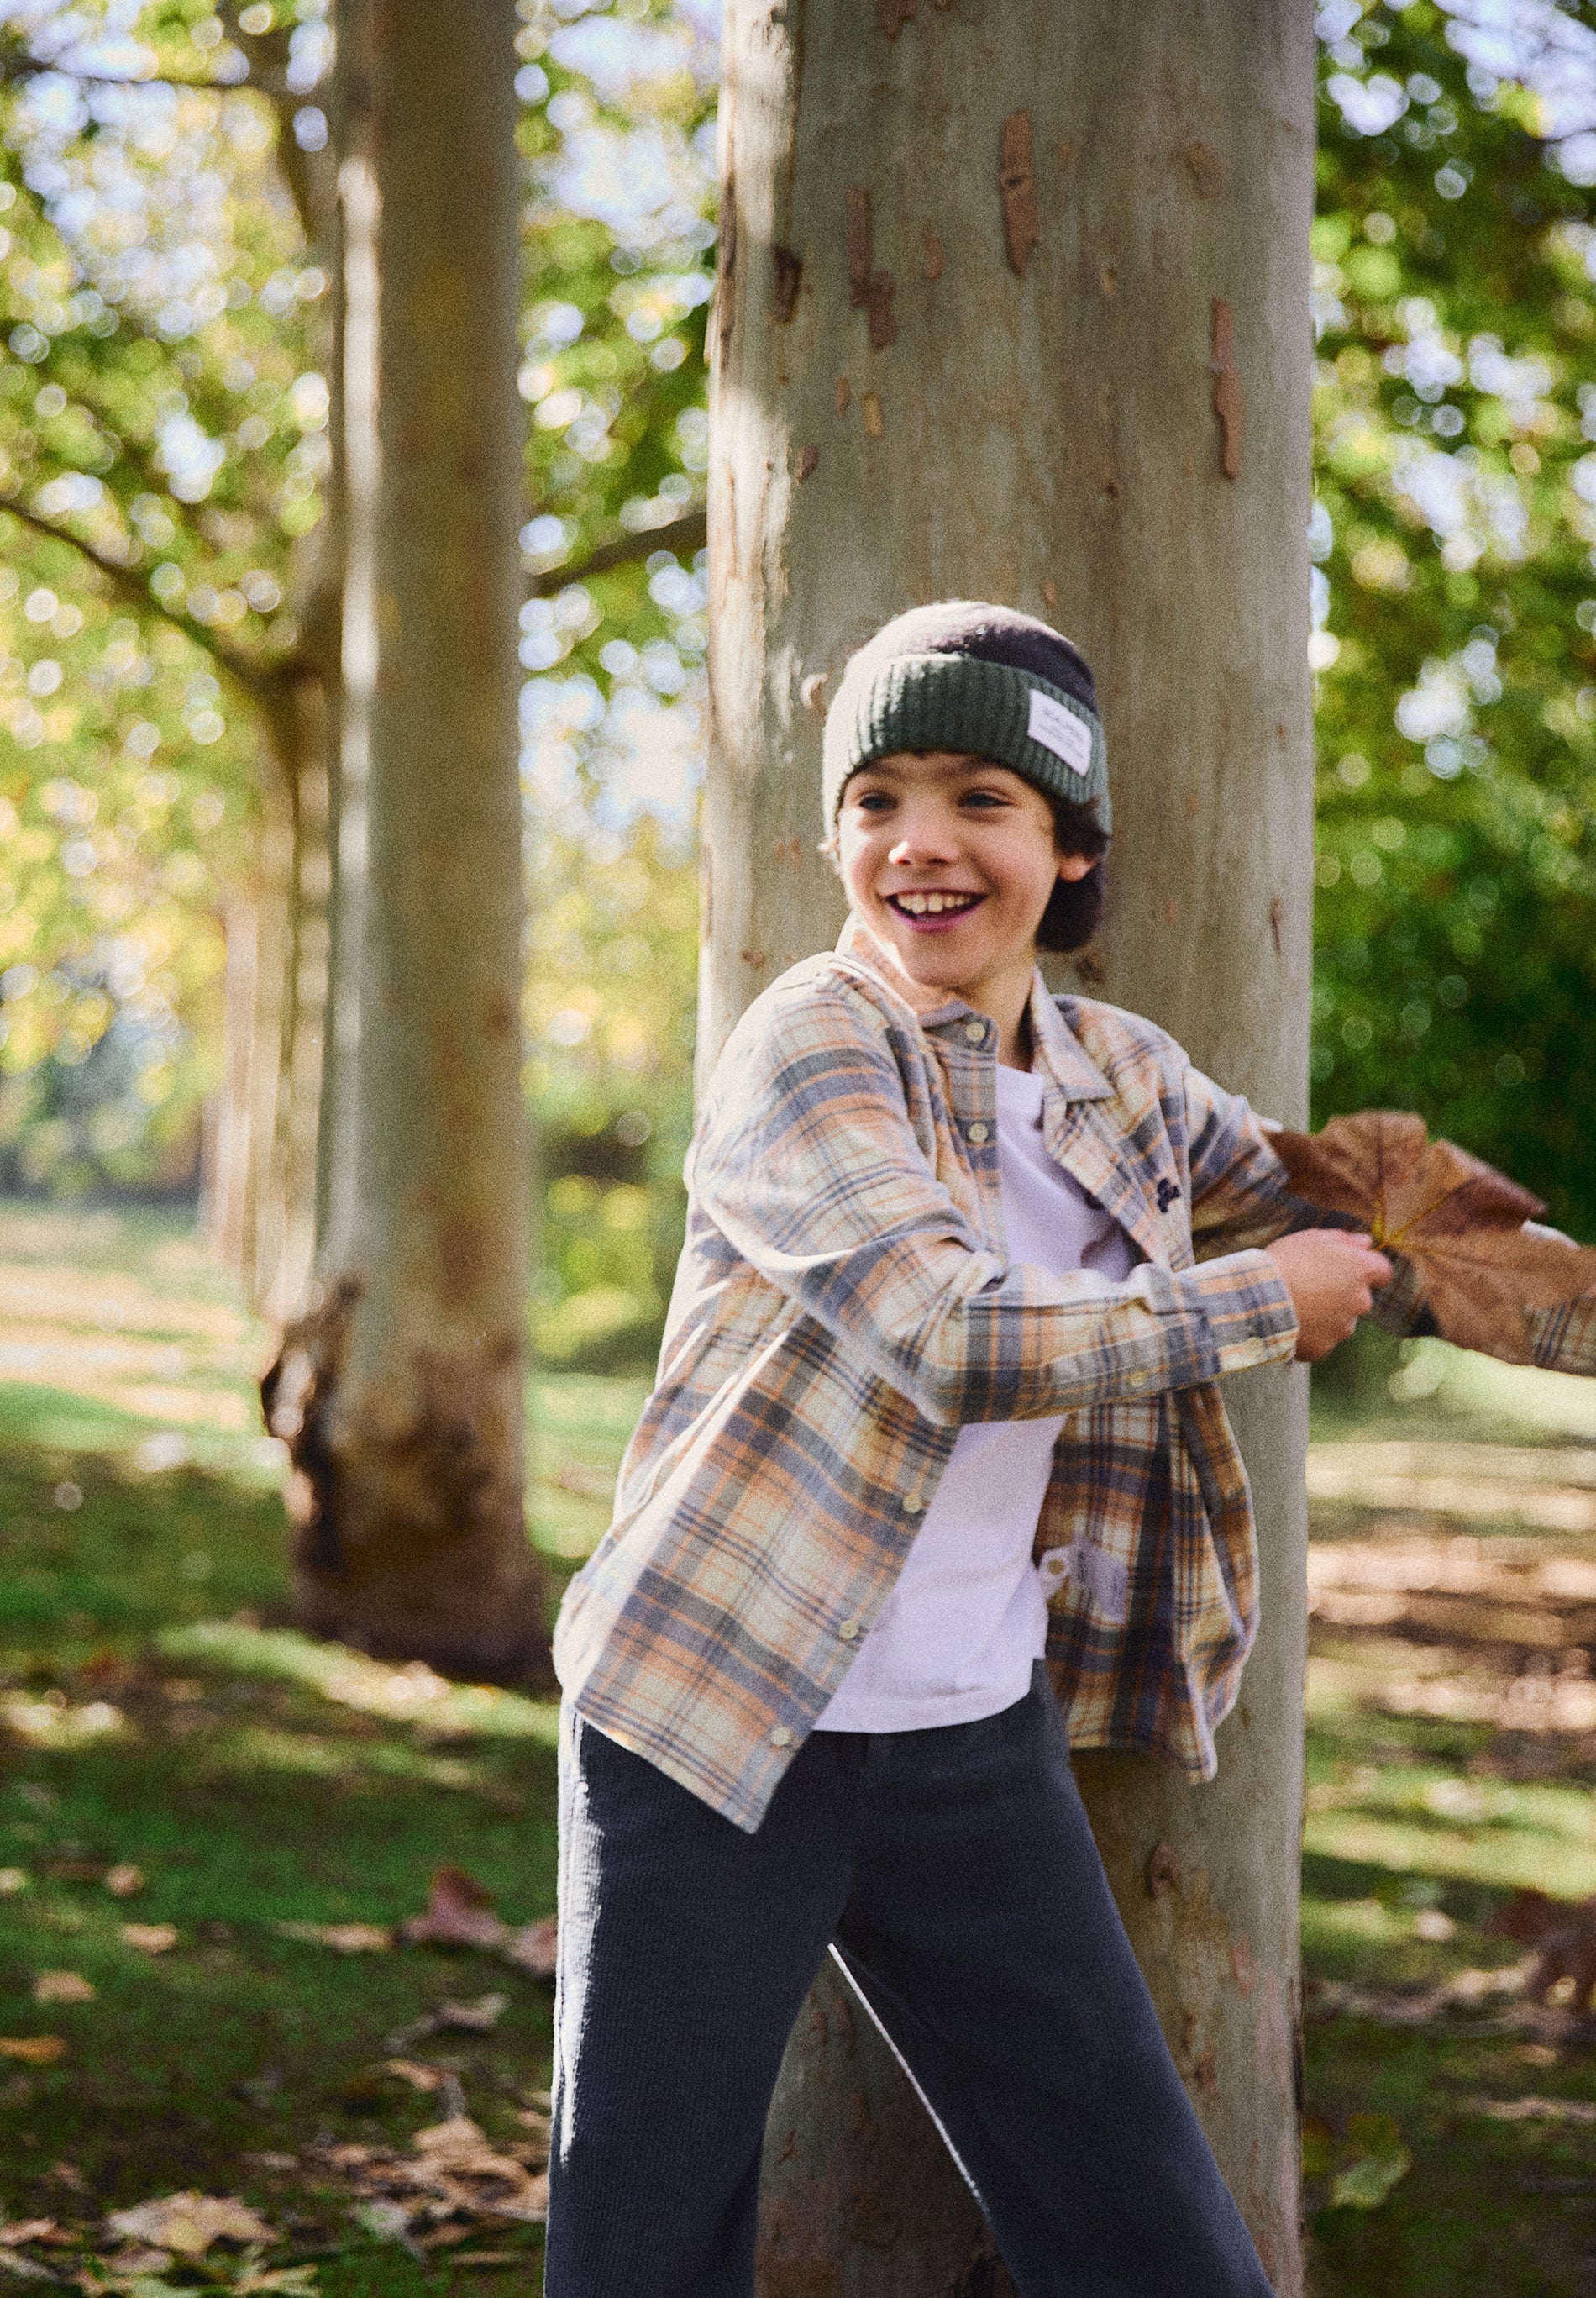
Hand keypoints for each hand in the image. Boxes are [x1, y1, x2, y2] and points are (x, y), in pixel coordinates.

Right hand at [1263, 1229, 1393, 1362]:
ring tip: (1297, 1305)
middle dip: (1342, 1294)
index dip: (1366, 1270)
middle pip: (1359, 1298)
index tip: (1349, 1268)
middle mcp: (1360, 1302)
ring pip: (1340, 1321)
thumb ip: (1345, 1240)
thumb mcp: (1314, 1238)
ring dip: (1326, 1315)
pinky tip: (1290, 1322)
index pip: (1382, 1271)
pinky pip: (1320, 1340)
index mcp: (1361, 1271)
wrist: (1259, 1298)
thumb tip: (1366, 1242)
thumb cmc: (1287, 1262)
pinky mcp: (1324, 1348)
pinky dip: (1310, 1334)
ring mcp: (1343, 1328)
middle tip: (1312, 1286)